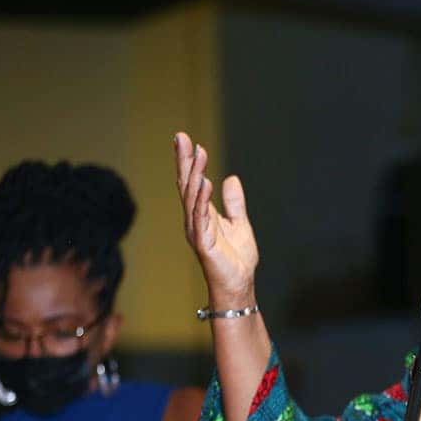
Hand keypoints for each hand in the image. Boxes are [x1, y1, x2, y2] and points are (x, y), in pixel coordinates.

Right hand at [173, 132, 258, 304]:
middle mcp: (195, 220)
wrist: (239, 284)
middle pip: (186, 185)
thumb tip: (231, 178)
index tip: (186, 139)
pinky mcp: (203, 243)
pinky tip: (203, 182)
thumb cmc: (236, 259)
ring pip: (191, 198)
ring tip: (197, 154)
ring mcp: (197, 231)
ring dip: (193, 175)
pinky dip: (201, 199)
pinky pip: (200, 217)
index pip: (192, 183)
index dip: (189, 162)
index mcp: (202, 214)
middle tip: (181, 137)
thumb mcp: (239, 223)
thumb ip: (234, 203)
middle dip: (184, 161)